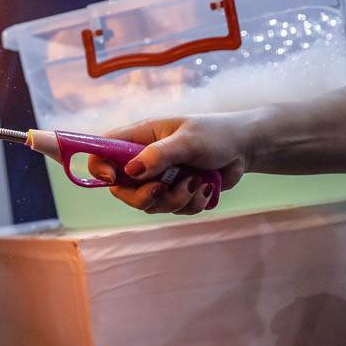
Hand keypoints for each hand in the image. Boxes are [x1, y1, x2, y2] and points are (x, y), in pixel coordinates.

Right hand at [87, 113, 255, 214]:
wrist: (246, 148)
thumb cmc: (215, 134)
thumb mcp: (187, 140)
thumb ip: (159, 154)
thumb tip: (131, 170)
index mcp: (139, 139)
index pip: (103, 153)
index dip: (100, 168)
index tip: (113, 179)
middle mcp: (144, 161)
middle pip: (123, 190)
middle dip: (143, 196)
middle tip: (162, 189)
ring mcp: (160, 179)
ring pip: (150, 204)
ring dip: (175, 200)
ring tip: (196, 182)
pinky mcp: (177, 194)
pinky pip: (174, 211)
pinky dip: (192, 204)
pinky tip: (206, 188)